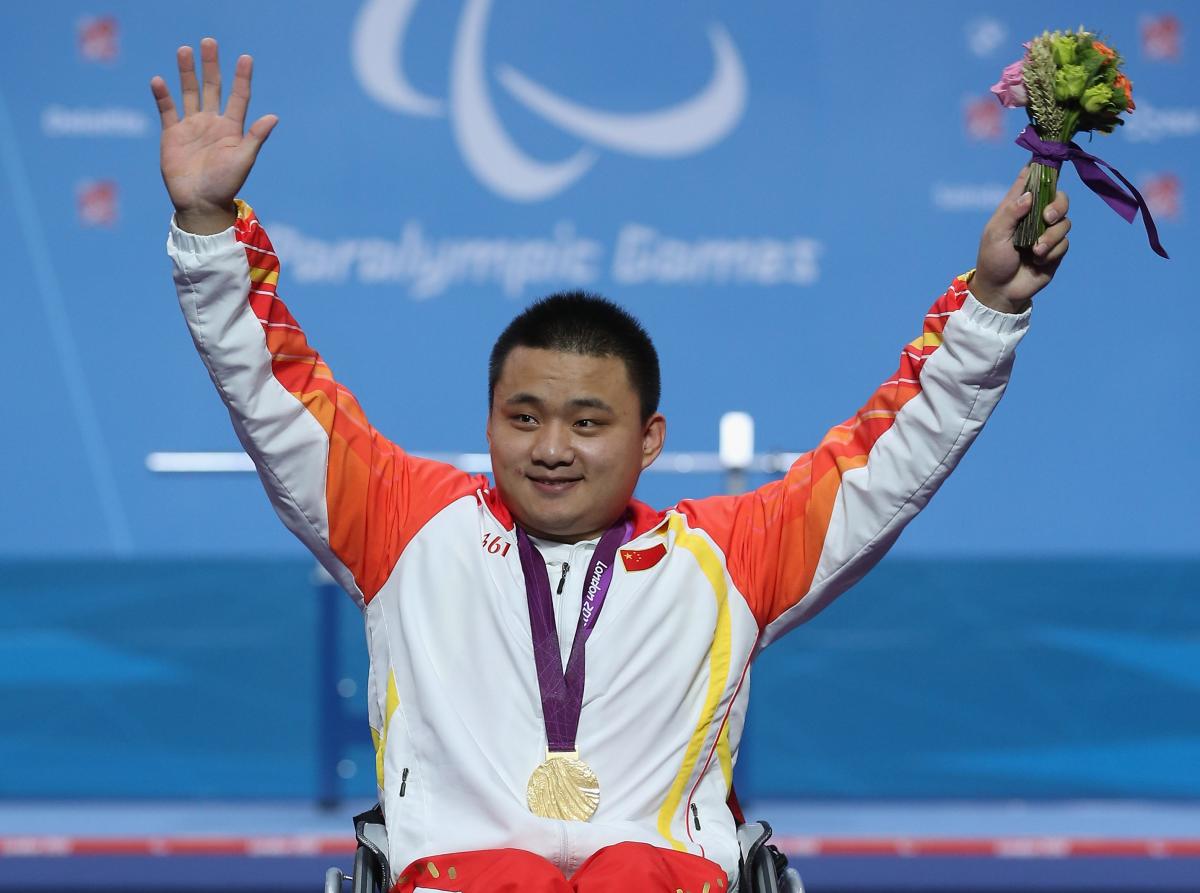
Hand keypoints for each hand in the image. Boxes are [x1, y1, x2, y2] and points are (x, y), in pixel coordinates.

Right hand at [150, 37, 276, 233]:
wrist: (200, 203)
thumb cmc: (225, 184)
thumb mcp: (243, 159)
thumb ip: (255, 137)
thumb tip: (274, 117)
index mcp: (232, 128)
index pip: (239, 97)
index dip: (242, 78)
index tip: (246, 58)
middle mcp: (212, 123)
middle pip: (212, 88)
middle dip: (211, 65)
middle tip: (209, 42)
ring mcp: (191, 127)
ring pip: (189, 93)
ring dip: (186, 72)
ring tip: (184, 50)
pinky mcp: (172, 134)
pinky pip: (167, 110)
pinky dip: (163, 95)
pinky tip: (159, 80)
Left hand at [970, 167, 1070, 313]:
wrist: (1001, 291)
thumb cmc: (992, 260)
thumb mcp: (995, 235)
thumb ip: (1011, 213)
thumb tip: (1028, 195)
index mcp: (1016, 208)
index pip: (1030, 180)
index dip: (1040, 168)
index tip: (1049, 160)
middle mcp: (1034, 217)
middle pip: (1058, 197)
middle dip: (1057, 205)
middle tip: (1047, 217)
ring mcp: (1047, 233)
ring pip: (1065, 221)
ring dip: (1051, 236)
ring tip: (1035, 250)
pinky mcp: (1056, 250)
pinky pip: (1064, 242)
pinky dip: (1052, 250)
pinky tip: (1038, 260)